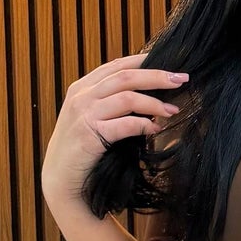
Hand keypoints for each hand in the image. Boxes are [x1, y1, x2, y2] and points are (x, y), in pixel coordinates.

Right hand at [40, 49, 189, 205]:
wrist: (59, 179)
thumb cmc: (81, 149)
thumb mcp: (91, 118)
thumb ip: (111, 102)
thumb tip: (149, 94)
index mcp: (81, 87)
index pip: (117, 66)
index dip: (145, 62)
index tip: (169, 64)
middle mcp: (81, 96)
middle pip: (126, 76)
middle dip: (157, 76)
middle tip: (181, 80)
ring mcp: (83, 114)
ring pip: (128, 97)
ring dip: (155, 103)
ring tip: (172, 110)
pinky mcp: (90, 134)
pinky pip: (126, 124)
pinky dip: (145, 124)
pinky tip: (156, 128)